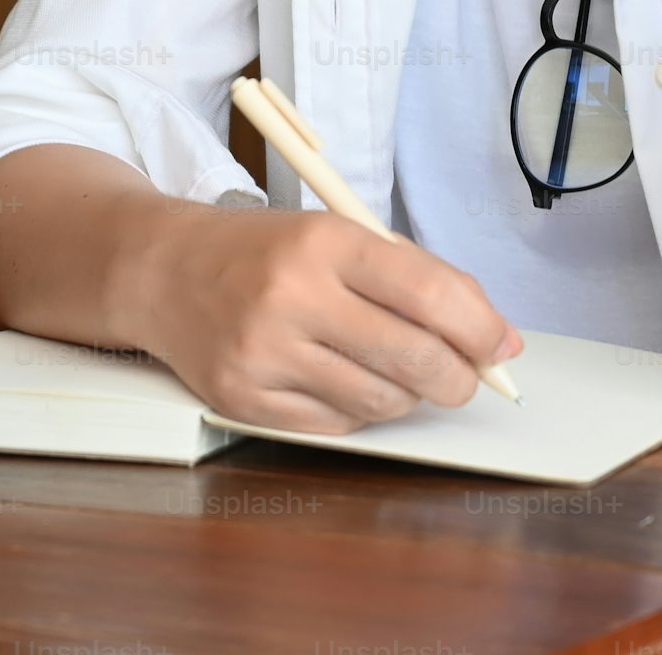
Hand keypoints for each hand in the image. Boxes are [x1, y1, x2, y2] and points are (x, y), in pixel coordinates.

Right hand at [118, 201, 521, 432]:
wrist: (161, 270)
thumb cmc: (261, 252)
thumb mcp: (335, 236)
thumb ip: (415, 278)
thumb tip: (496, 339)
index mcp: (323, 243)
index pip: (428, 292)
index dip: (479, 328)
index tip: (500, 347)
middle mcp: (291, 296)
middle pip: (413, 358)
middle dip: (457, 377)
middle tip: (464, 376)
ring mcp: (264, 353)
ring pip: (380, 401)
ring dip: (406, 395)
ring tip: (394, 370)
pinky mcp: (244, 399)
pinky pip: (336, 425)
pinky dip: (358, 411)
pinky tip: (346, 381)